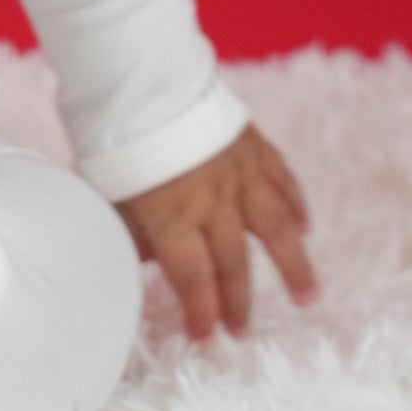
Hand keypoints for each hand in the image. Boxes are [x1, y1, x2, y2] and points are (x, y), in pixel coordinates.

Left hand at [114, 122, 318, 342]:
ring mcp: (237, 171)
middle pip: (231, 262)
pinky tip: (304, 227)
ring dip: (292, 266)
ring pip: (274, 228)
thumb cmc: (110, 132)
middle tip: (241, 332)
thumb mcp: (105, 189)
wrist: (135, 72)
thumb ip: (132, 228)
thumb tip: (149, 259)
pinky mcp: (250, 143)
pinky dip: (295, 206)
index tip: (204, 338)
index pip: (192, 278)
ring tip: (306, 298)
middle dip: (237, 301)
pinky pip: (280, 180)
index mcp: (172, 215)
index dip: (200, 312)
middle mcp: (212, 200)